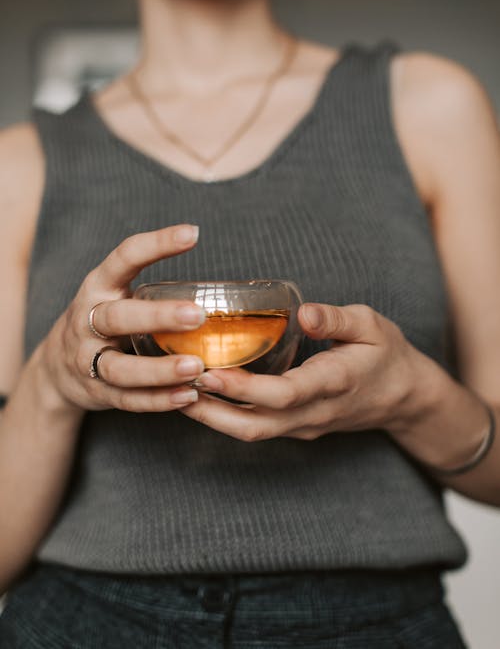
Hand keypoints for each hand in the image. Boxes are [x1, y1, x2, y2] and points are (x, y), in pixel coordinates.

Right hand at [38, 224, 206, 414]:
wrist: (56, 369)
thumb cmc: (104, 323)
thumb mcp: (117, 296)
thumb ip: (156, 291)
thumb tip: (224, 289)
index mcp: (99, 287)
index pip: (125, 257)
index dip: (157, 244)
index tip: (193, 234)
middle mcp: (87, 321)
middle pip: (117, 317)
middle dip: (157, 316)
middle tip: (197, 315)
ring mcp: (88, 359)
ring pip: (119, 368)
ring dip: (159, 369)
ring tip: (196, 367)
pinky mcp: (96, 392)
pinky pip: (127, 399)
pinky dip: (158, 400)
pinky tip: (188, 395)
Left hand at [178, 302, 419, 441]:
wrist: (404, 397)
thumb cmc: (387, 355)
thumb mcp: (372, 325)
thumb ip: (338, 319)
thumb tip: (304, 312)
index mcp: (334, 383)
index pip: (284, 394)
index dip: (244, 389)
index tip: (209, 372)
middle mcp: (315, 412)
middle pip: (256, 426)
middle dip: (212, 413)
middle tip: (174, 387)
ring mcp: (306, 426)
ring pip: (253, 433)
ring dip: (213, 419)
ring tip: (176, 393)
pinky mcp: (298, 428)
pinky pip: (258, 428)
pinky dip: (227, 418)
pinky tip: (204, 396)